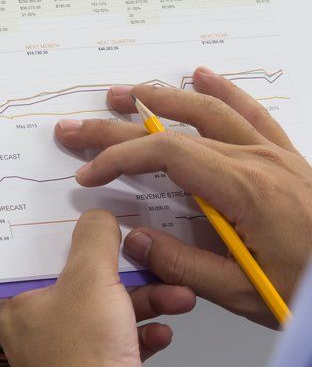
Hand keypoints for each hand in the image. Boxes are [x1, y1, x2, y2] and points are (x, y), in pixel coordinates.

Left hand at [0, 211, 193, 366]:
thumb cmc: (86, 349)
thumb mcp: (90, 276)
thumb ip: (94, 238)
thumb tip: (98, 215)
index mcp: (14, 305)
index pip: (37, 259)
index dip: (66, 238)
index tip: (92, 219)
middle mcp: (34, 329)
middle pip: (81, 283)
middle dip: (125, 275)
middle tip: (151, 259)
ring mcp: (67, 352)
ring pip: (108, 311)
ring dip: (147, 301)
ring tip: (179, 296)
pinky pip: (122, 340)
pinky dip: (144, 333)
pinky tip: (164, 331)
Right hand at [57, 66, 311, 326]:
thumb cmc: (307, 289)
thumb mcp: (240, 291)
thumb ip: (182, 264)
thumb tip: (132, 238)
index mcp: (244, 189)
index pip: (166, 153)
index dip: (118, 158)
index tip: (88, 174)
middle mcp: (258, 161)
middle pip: (177, 127)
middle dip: (118, 127)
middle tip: (77, 128)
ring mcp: (275, 155)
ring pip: (210, 110)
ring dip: (161, 97)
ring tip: (123, 94)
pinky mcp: (288, 160)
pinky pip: (252, 113)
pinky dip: (224, 91)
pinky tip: (203, 75)